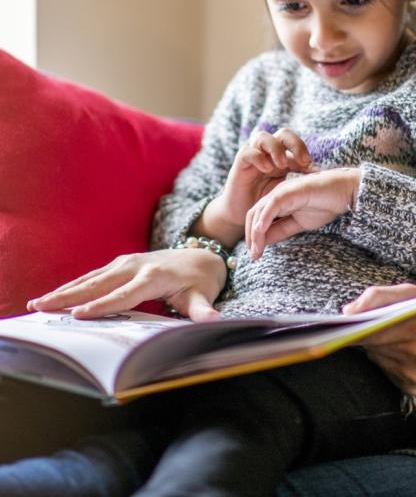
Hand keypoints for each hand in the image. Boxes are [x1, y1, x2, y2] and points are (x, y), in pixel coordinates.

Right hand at [26, 249, 226, 321]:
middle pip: (99, 284)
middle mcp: (136, 265)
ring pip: (91, 278)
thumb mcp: (203, 295)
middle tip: (43, 307)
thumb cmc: (200, 280)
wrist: (201, 256)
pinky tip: (56, 296)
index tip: (81, 315)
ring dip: (65, 290)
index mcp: (154, 276)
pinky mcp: (121, 263)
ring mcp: (126, 262)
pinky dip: (73, 285)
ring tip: (40, 303)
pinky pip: (94, 276)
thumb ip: (203, 310)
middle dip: (70, 296)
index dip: (103, 306)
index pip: (125, 295)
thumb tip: (214, 321)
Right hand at [196, 129, 314, 244]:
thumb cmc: (267, 203)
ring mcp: (253, 156)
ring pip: (262, 137)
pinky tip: (267, 169)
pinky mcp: (239, 164)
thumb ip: (300, 181)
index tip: (314, 170)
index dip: (305, 152)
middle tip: (303, 161)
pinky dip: (257, 157)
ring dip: (275, 148)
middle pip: (282, 134)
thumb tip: (322, 174)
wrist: (244, 216)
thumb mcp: (287, 190)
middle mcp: (268, 153)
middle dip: (294, 144)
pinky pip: (246, 151)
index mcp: (282, 156)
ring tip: (283, 164)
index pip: (295, 143)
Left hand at [245, 167, 360, 259]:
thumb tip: (264, 243)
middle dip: (250, 237)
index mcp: (277, 201)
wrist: (344, 191)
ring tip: (256, 251)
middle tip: (254, 256)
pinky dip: (263, 219)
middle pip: (253, 215)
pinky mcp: (288, 191)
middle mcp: (276, 194)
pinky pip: (271, 206)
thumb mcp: (298, 224)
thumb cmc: (325, 204)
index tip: (256, 255)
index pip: (257, 218)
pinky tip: (260, 233)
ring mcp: (281, 191)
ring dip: (255, 234)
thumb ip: (282, 230)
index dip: (253, 237)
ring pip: (259, 212)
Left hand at [343, 284, 415, 393]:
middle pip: (371, 345)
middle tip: (361, 323)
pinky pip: (386, 371)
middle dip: (364, 334)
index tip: (337, 324)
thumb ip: (380, 296)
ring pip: (376, 358)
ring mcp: (413, 376)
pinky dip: (388, 360)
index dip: (352, 327)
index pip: (371, 330)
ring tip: (394, 335)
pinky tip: (403, 352)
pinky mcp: (412, 390)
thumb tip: (347, 310)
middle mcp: (415, 355)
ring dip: (376, 346)